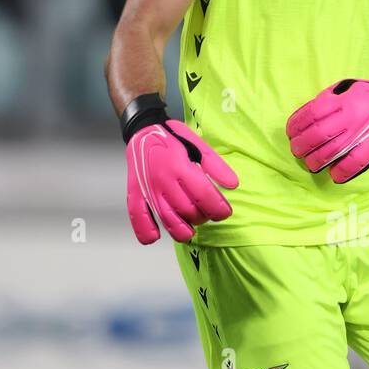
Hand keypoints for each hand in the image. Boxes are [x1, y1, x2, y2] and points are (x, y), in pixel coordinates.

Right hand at [126, 119, 238, 243]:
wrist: (143, 132)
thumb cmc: (173, 139)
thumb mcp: (198, 145)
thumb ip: (216, 165)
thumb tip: (233, 185)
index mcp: (179, 166)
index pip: (203, 195)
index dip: (218, 209)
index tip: (224, 212)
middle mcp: (163, 180)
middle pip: (188, 210)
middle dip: (203, 217)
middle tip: (207, 213)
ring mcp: (147, 188)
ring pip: (167, 219)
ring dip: (183, 230)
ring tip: (191, 228)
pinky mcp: (135, 193)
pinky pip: (138, 217)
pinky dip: (145, 231)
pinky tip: (155, 237)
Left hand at [286, 79, 368, 182]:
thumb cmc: (367, 97)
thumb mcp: (345, 90)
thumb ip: (325, 101)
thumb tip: (302, 119)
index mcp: (342, 101)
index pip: (311, 115)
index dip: (296, 126)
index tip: (291, 133)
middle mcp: (351, 117)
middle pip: (318, 134)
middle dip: (302, 146)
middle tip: (297, 150)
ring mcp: (362, 133)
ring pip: (332, 152)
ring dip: (315, 161)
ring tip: (310, 163)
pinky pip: (354, 163)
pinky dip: (341, 172)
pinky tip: (333, 175)